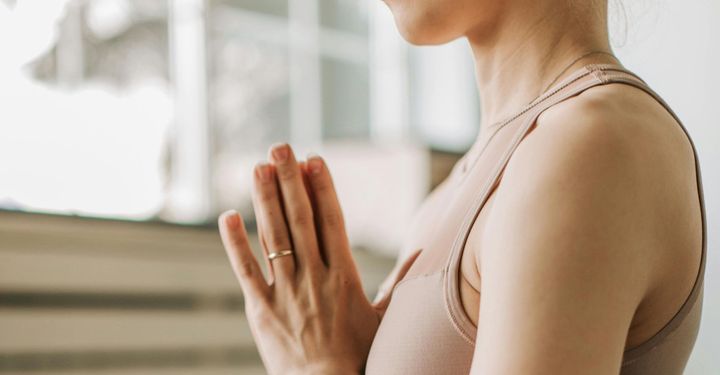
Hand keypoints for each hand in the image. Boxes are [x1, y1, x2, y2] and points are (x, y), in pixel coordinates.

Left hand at [218, 143, 418, 373]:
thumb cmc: (358, 354)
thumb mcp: (383, 316)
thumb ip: (400, 281)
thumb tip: (423, 253)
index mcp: (344, 275)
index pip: (331, 221)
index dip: (322, 187)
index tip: (314, 158)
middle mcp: (314, 277)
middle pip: (300, 219)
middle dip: (291, 180)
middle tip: (281, 146)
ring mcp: (286, 291)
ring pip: (274, 237)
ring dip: (265, 200)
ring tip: (258, 167)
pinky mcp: (262, 308)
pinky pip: (246, 270)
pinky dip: (235, 243)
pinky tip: (228, 216)